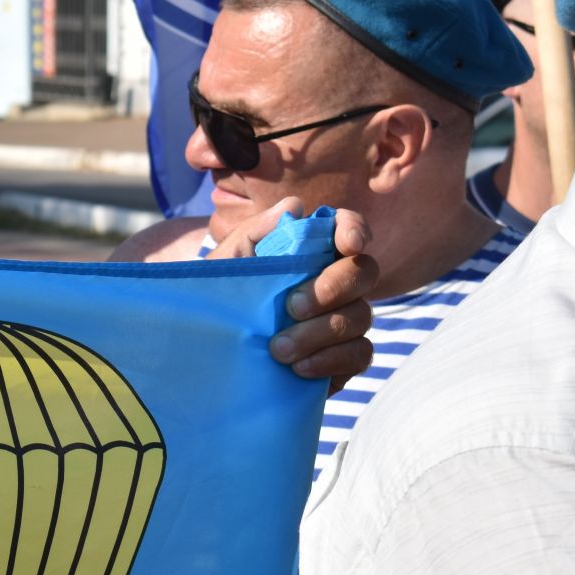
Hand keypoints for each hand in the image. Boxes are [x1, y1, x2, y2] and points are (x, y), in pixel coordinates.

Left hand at [207, 197, 377, 392]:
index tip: (348, 244)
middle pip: (364, 272)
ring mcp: (343, 320)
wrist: (210, 352)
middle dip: (332, 287)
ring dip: (320, 332)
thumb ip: (256, 232)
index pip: (346, 229)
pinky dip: (331, 361)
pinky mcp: (343, 358)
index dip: (354, 229)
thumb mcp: (227, 265)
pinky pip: (360, 355)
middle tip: (291, 307)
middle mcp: (335, 282)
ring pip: (361, 316)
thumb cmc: (220, 299)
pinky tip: (299, 368)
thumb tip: (295, 206)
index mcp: (309, 253)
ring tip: (278, 348)